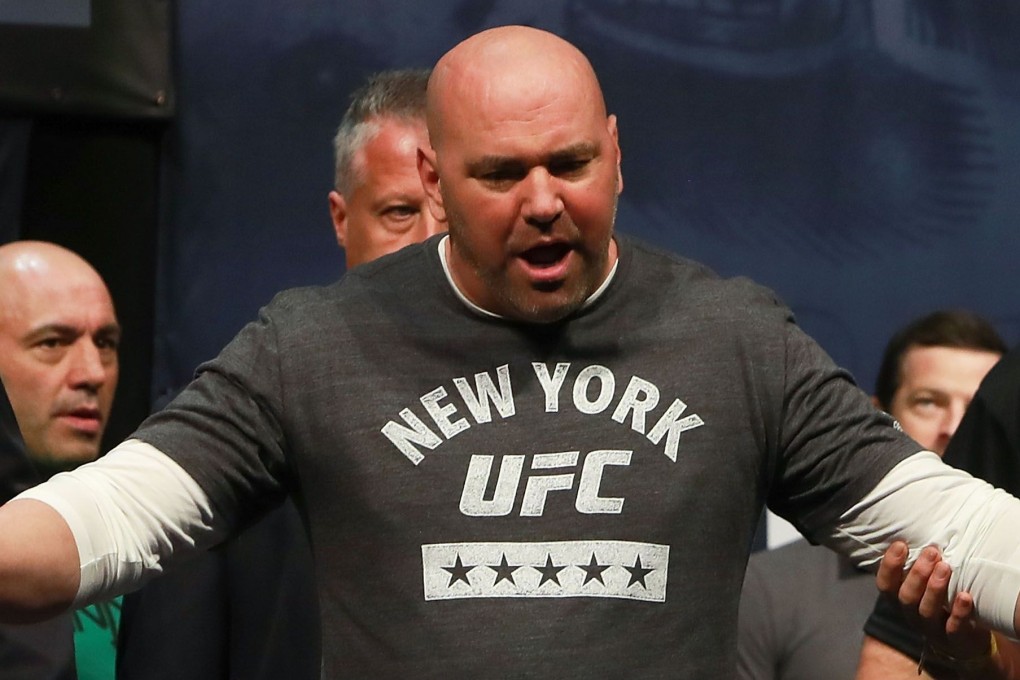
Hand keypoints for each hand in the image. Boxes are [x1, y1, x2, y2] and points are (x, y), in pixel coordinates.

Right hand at [877, 541, 992, 662]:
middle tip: (932, 552)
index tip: (901, 545)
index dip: (889, 566)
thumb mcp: (926, 584)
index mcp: (901, 600)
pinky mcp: (955, 640)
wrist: (966, 642)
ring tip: (945, 567)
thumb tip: (919, 527)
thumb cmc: (943, 602)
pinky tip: (965, 596)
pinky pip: (954, 629)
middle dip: (917, 574)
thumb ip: (920, 565)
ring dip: (934, 588)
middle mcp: (912, 615)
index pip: (885, 585)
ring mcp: (933, 630)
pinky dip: (958, 612)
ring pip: (926, 611)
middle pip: (906, 597)